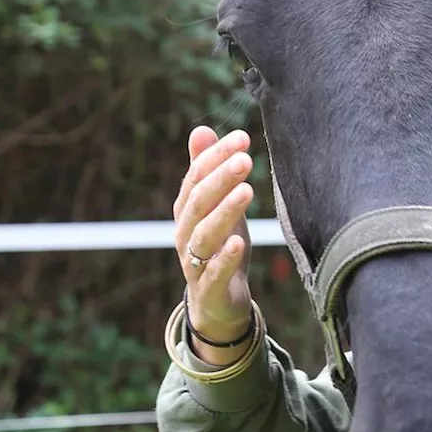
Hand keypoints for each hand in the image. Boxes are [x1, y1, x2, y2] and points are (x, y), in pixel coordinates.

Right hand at [173, 126, 255, 364]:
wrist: (217, 302)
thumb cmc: (219, 246)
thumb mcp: (216, 207)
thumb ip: (206, 171)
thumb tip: (200, 129)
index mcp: (186, 211)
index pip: (196, 178)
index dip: (216, 157)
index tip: (242, 137)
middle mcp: (185, 234)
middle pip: (199, 202)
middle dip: (220, 178)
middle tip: (245, 158)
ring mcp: (193, 263)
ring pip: (205, 235)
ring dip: (225, 211)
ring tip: (246, 190)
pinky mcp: (208, 289)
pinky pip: (214, 273)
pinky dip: (225, 258)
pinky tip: (239, 241)